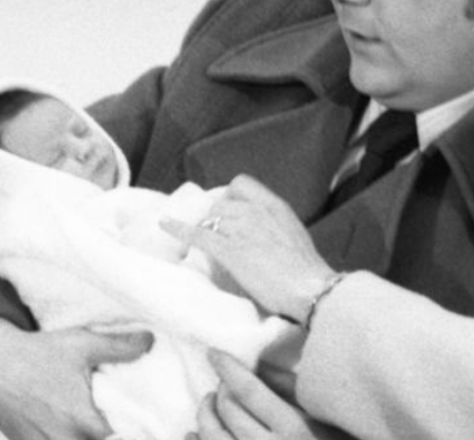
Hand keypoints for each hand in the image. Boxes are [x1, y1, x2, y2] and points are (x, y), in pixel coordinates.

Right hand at [0, 319, 151, 439]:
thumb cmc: (38, 353)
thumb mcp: (82, 344)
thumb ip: (120, 347)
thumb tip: (150, 341)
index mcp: (81, 420)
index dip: (133, 435)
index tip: (143, 428)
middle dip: (110, 437)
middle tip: (120, 426)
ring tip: (97, 428)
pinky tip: (75, 431)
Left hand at [161, 175, 335, 322]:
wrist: (308, 288)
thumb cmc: (306, 270)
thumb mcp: (294, 235)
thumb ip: (275, 225)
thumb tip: (260, 233)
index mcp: (275, 206)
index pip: (241, 183)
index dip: (229, 195)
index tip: (227, 210)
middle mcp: (256, 210)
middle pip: (221, 202)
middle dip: (214, 217)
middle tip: (214, 234)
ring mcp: (241, 228)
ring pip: (210, 217)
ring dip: (205, 228)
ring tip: (203, 242)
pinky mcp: (229, 249)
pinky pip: (197, 233)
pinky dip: (178, 228)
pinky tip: (165, 225)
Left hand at [190, 349, 347, 439]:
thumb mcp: (325, 420)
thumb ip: (293, 391)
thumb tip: (261, 364)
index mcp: (294, 429)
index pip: (249, 390)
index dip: (228, 368)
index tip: (214, 353)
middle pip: (229, 411)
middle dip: (219, 390)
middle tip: (220, 383)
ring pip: (212, 437)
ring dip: (204, 415)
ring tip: (208, 404)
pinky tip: (190, 433)